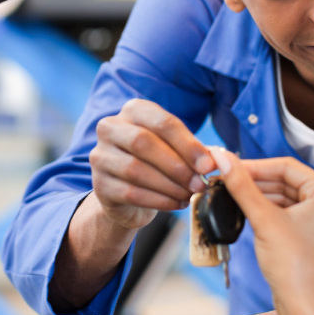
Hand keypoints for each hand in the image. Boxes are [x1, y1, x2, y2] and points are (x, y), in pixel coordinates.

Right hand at [88, 99, 216, 228]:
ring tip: (189, 195)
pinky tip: (176, 204)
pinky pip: (130, 192)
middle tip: (199, 183)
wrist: (129, 196)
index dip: (188, 144)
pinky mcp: (99, 184)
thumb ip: (193, 152)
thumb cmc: (158, 165)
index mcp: (133, 110)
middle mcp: (110, 128)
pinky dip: (158, 200)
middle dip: (177, 165)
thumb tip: (213, 162)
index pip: (162, 122)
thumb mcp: (175, 151)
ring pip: (135, 169)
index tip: (208, 165)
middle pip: (144, 142)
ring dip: (168, 185)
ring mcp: (100, 156)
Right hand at [208, 149, 313, 314]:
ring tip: (232, 192)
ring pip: (286, 196)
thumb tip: (223, 158)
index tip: (230, 165)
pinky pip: (289, 212)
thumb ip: (242, 186)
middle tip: (227, 178)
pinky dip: (269, 210)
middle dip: (256, 181)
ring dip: (260, 195)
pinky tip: (246, 208)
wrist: (303, 305)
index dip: (255, 166)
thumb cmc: (293, 265)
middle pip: (287, 181)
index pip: (287, 167)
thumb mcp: (263, 219)